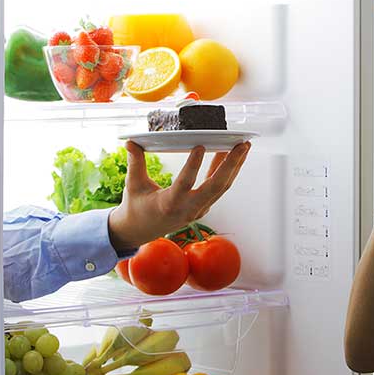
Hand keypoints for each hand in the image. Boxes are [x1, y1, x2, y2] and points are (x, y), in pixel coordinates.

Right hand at [107, 141, 249, 251]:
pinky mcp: (202, 208)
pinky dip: (226, 172)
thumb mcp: (133, 185)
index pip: (184, 183)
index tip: (200, 146)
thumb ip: (135, 163)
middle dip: (231, 164)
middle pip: (215, 186)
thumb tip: (130, 142)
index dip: (193, 165)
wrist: (140, 232)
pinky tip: (230, 156)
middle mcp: (188, 209)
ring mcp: (198, 210)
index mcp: (169, 204)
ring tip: (243, 147)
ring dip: (234, 167)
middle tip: (241, 145)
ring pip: (222, 188)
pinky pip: (219, 189)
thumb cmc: (136, 208)